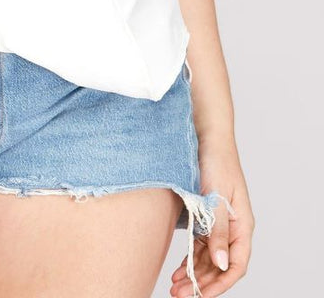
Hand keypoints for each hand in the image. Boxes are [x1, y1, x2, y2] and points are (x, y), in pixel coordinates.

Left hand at [170, 139, 254, 296]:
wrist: (206, 136)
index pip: (236, 264)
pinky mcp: (206, 216)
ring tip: (175, 286)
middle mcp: (233, 228)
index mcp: (242, 225)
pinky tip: (178, 268)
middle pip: (220, 266)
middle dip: (202, 283)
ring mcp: (219, 223)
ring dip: (194, 273)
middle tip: (180, 294)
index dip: (221, 283)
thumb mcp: (216, 197)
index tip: (202, 295)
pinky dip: (191, 258)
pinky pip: (201, 245)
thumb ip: (219, 231)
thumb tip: (221, 264)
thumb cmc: (216, 162)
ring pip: (209, 258)